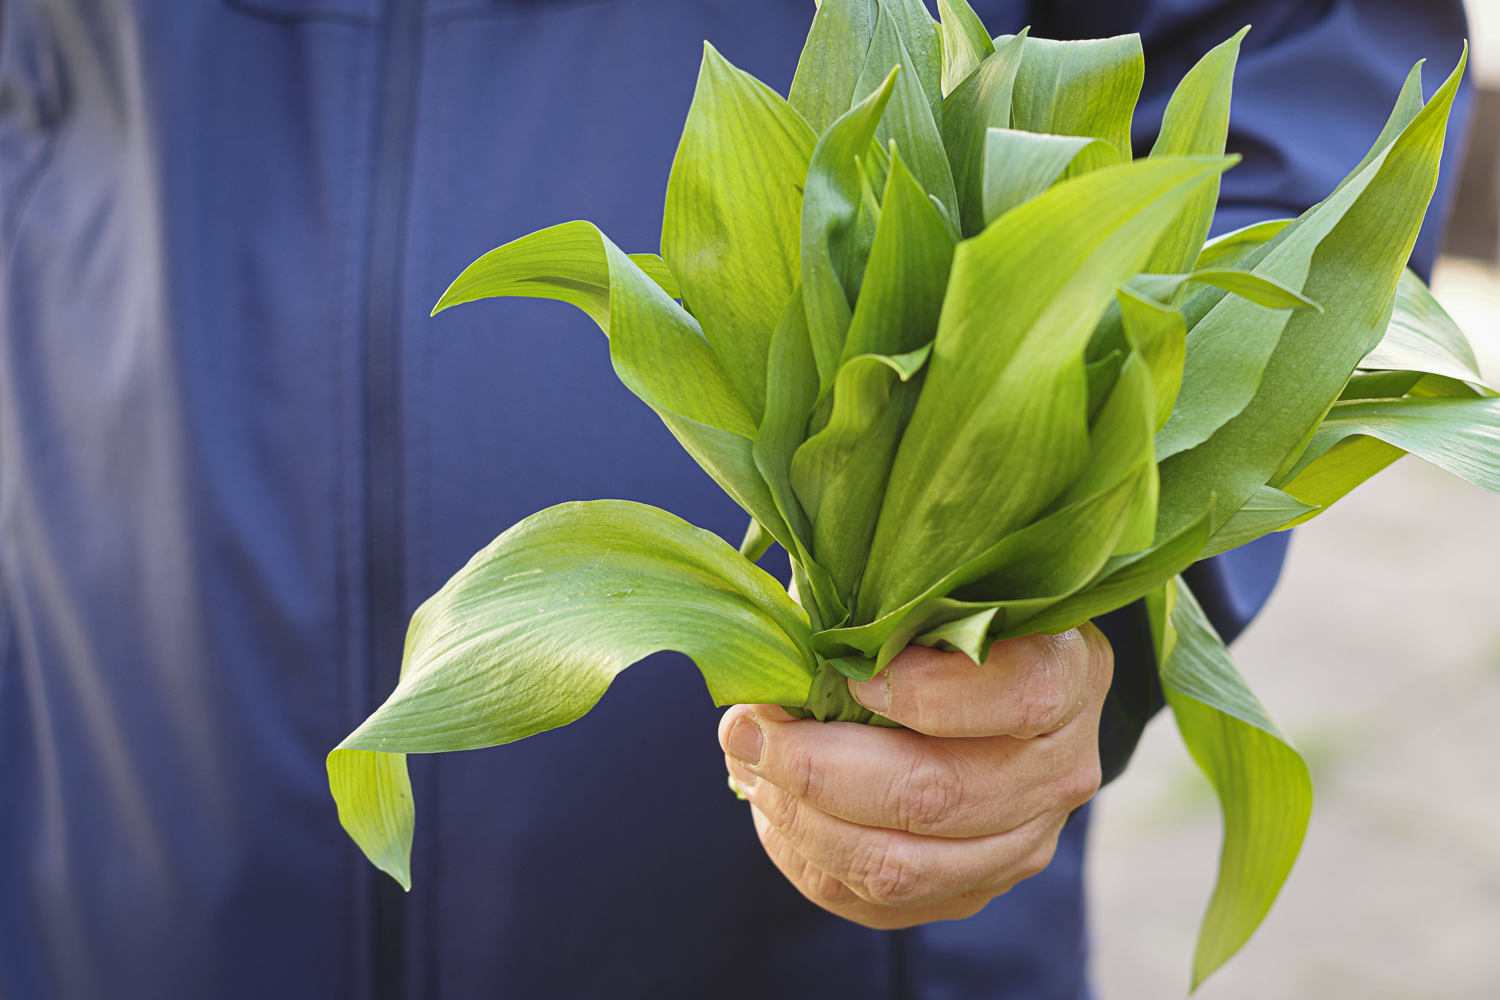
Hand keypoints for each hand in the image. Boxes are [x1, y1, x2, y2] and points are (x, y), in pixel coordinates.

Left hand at [717, 624, 1112, 928]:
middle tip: (747, 729)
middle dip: (820, 767)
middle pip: (939, 794)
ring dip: (803, 821)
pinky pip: (879, 902)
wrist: (1002, 692)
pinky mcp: (976, 889)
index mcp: (1067, 671)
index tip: (856, 676)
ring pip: (902, 866)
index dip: (929, 692)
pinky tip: (774, 812)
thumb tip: (783, 648)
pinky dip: (808, 858)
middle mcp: (1060, 769)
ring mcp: (1023, 842)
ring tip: (750, 768)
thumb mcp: (934, 590)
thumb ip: (877, 606)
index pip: (1022, 694)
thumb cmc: (950, 622)